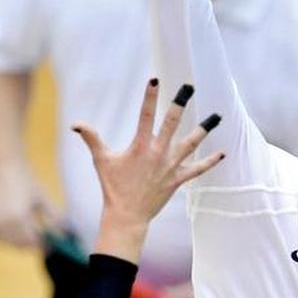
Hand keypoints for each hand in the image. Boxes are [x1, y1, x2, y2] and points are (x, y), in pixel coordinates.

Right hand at [0, 164, 59, 247]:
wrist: (3, 167)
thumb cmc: (26, 181)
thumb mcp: (43, 200)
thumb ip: (54, 219)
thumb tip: (65, 235)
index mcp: (18, 217)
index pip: (32, 241)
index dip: (43, 243)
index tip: (51, 242)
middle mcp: (2, 222)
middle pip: (20, 244)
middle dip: (32, 243)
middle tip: (42, 238)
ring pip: (8, 243)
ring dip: (19, 241)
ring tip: (29, 228)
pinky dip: (6, 237)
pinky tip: (14, 228)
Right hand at [73, 80, 222, 261]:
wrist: (127, 216)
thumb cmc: (113, 188)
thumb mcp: (101, 161)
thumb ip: (91, 139)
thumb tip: (75, 124)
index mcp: (140, 146)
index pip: (145, 115)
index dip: (149, 97)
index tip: (154, 80)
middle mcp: (158, 153)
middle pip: (172, 122)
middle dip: (180, 103)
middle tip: (189, 86)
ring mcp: (170, 166)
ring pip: (191, 143)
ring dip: (204, 129)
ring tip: (217, 116)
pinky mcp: (177, 179)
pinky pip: (197, 169)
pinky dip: (210, 161)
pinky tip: (223, 153)